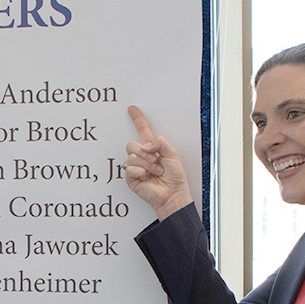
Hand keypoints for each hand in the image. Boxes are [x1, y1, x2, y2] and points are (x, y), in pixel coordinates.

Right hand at [123, 105, 193, 220]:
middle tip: (156, 161)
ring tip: (155, 171)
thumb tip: (146, 145)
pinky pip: (130, 168)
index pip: (142, 130)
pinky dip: (141, 172)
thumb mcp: (172, 153)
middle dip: (145, 153)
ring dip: (147, 164)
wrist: (172, 194)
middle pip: (131, 144)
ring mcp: (135, 167)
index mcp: (152, 148)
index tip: (132, 109)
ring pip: (132, 156)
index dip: (137, 119)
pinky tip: (147, 177)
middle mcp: (142, 156)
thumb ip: (160, 142)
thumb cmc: (175, 177)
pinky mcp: (131, 178)